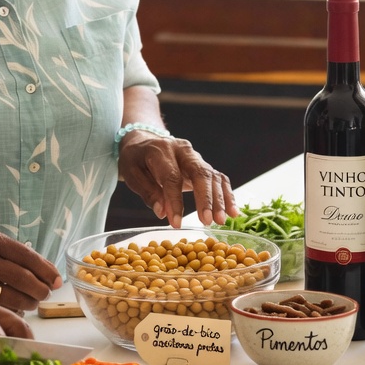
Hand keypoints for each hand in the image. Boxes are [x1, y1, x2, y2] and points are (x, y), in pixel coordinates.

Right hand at [0, 229, 61, 312]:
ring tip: (33, 300)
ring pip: (14, 296)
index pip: (27, 256)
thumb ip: (17, 254)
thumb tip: (49, 274)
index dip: (47, 270)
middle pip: (24, 278)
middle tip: (46, 293)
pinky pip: (0, 306)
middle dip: (41, 289)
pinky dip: (14, 309)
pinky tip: (17, 306)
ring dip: (30, 302)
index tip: (57, 280)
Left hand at [118, 131, 237, 227]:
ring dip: (219, 199)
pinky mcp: (203, 165)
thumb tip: (162, 213)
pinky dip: (227, 195)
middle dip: (205, 198)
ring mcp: (195, 156)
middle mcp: (182, 150)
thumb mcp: (131, 173)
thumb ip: (147, 192)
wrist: (143, 141)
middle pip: (199, 172)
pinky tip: (233, 212)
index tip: (175, 222)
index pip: (171, 176)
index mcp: (160, 150)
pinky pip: (219, 178)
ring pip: (212, 176)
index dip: (174, 200)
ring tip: (221, 221)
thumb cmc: (135, 159)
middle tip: (207, 221)